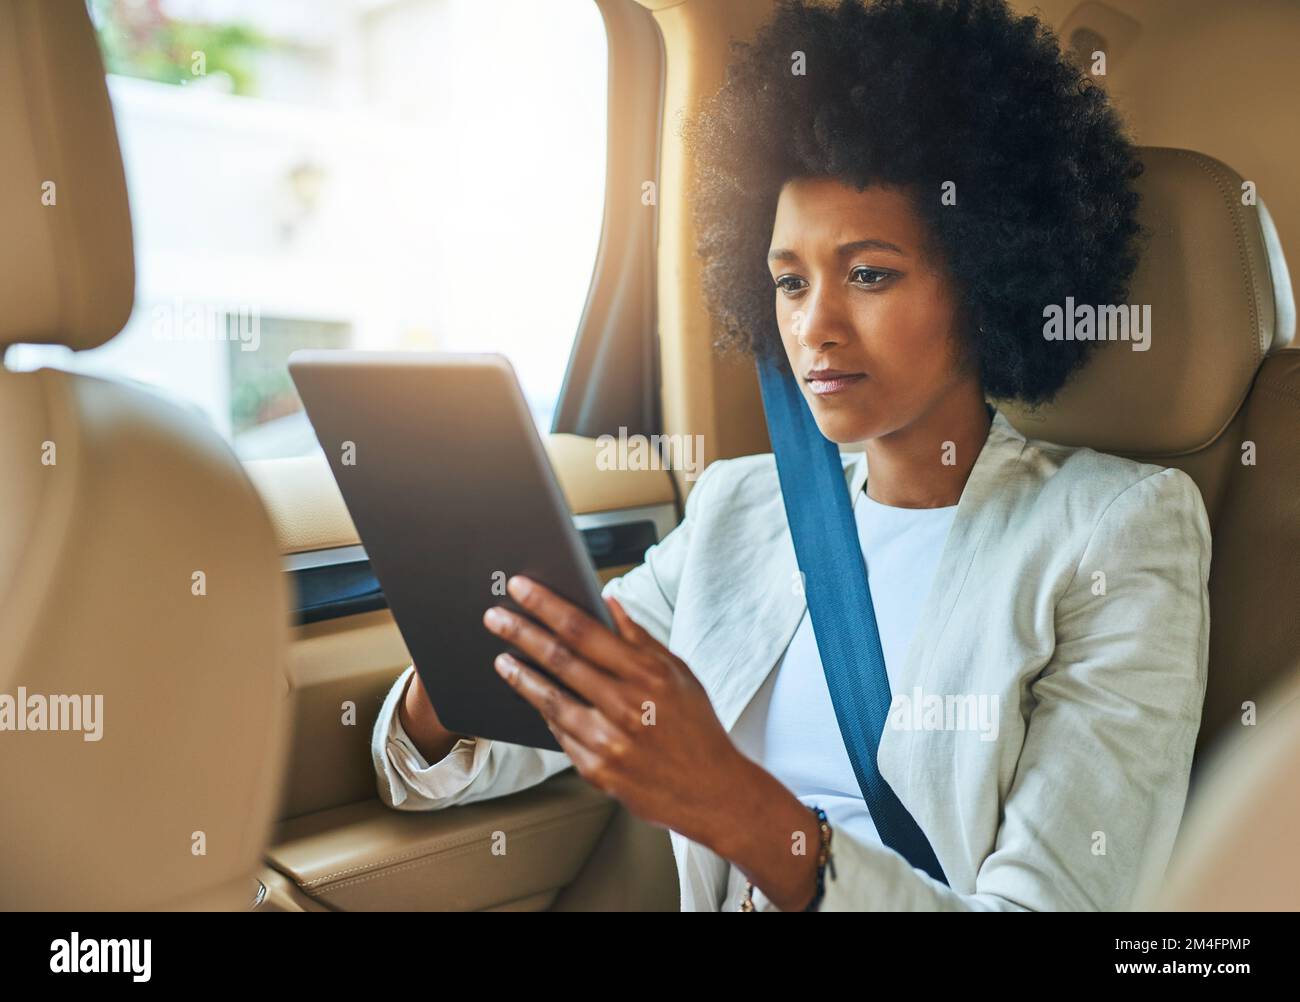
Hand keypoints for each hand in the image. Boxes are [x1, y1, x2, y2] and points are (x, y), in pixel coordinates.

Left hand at [482, 575, 752, 849]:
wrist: (713, 792)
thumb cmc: (697, 728)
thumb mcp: (679, 673)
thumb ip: (640, 638)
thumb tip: (608, 602)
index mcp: (647, 674)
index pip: (583, 629)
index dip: (546, 605)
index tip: (520, 587)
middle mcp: (625, 706)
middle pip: (559, 659)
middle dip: (521, 632)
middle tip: (494, 617)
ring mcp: (608, 741)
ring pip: (549, 699)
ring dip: (519, 675)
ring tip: (501, 659)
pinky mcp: (597, 770)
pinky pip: (559, 733)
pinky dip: (543, 712)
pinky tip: (531, 697)